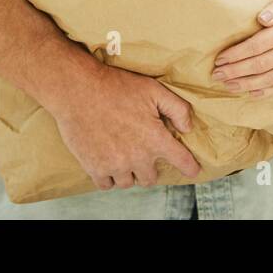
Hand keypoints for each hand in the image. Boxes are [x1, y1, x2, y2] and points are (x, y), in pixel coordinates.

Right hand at [48, 62, 201, 190]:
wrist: (79, 91)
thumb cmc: (117, 87)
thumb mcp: (154, 90)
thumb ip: (177, 109)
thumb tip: (187, 128)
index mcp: (155, 139)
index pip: (181, 160)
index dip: (190, 167)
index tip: (193, 170)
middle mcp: (137, 157)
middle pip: (150, 177)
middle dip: (150, 167)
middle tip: (143, 153)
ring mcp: (115, 165)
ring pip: (128, 182)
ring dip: (129, 173)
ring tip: (125, 157)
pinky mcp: (94, 168)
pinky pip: (107, 185)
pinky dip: (110, 177)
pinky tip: (109, 163)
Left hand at [212, 0, 272, 97]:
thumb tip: (261, 18)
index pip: (258, 44)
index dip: (238, 53)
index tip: (221, 58)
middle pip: (260, 64)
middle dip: (236, 70)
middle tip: (217, 74)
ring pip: (268, 78)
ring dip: (245, 84)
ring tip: (227, 85)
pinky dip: (265, 92)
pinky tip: (249, 94)